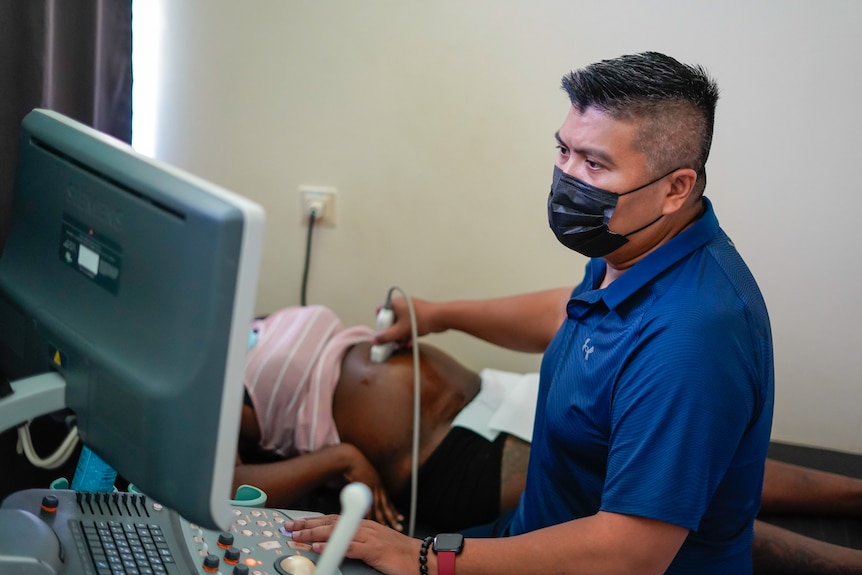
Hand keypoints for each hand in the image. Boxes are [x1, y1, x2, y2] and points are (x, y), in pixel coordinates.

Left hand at [286, 515, 420, 574]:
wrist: (424, 559)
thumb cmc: (401, 555)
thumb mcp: (376, 544)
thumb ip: (358, 543)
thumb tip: (338, 546)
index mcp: (365, 526)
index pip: (334, 519)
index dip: (313, 521)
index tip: (296, 523)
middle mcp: (365, 528)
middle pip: (331, 522)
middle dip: (307, 523)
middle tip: (288, 526)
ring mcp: (370, 538)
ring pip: (337, 532)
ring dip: (314, 533)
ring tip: (297, 535)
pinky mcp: (374, 550)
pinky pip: (350, 547)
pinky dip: (333, 546)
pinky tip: (320, 548)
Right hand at [342, 444, 403, 530]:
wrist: (349, 458)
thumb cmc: (353, 468)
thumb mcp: (362, 479)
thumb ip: (365, 489)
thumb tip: (364, 498)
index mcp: (378, 484)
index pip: (387, 500)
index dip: (393, 510)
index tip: (400, 518)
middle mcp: (378, 486)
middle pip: (386, 504)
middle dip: (393, 517)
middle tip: (399, 526)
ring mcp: (372, 486)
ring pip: (379, 505)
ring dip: (383, 517)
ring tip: (387, 526)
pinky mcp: (365, 486)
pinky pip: (368, 501)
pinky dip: (370, 511)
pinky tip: (371, 519)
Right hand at [373, 296, 438, 346]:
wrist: (441, 318)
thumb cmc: (422, 319)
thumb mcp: (400, 331)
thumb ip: (386, 337)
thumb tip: (374, 340)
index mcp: (394, 303)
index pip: (379, 311)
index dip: (379, 322)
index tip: (382, 332)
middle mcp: (401, 304)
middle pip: (390, 320)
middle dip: (391, 332)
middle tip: (393, 340)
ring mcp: (410, 309)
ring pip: (399, 324)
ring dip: (399, 335)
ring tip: (402, 343)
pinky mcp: (417, 315)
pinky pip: (408, 325)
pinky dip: (407, 333)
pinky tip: (409, 342)